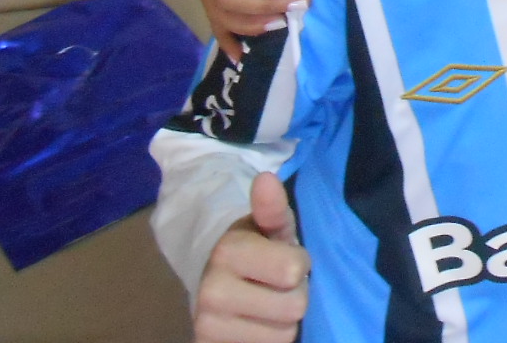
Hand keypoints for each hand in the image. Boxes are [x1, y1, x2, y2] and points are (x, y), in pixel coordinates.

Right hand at [193, 174, 309, 342]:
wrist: (216, 285)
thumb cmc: (255, 250)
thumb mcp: (269, 227)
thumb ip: (273, 208)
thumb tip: (266, 179)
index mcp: (227, 251)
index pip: (294, 270)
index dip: (299, 264)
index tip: (284, 258)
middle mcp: (211, 291)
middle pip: (294, 306)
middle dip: (294, 294)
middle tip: (276, 285)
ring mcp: (208, 326)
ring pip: (284, 334)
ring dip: (283, 321)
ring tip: (266, 305)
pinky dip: (269, 340)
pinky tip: (257, 324)